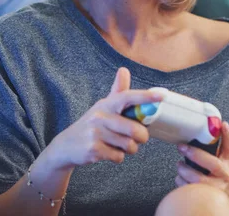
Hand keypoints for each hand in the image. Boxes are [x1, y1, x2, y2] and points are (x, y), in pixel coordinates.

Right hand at [46, 67, 162, 168]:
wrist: (66, 146)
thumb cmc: (92, 125)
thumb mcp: (103, 107)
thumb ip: (117, 92)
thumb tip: (124, 70)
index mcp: (107, 104)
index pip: (128, 97)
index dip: (146, 97)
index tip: (162, 96)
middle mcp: (100, 116)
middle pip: (134, 129)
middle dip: (141, 137)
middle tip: (139, 138)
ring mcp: (96, 133)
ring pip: (129, 145)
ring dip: (129, 149)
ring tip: (119, 144)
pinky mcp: (93, 150)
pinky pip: (119, 157)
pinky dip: (118, 157)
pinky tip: (108, 152)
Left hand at [174, 122, 228, 193]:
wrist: (221, 199)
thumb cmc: (216, 176)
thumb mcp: (219, 161)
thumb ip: (215, 146)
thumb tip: (209, 126)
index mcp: (226, 162)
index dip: (227, 135)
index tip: (223, 124)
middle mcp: (223, 175)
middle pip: (212, 164)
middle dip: (195, 154)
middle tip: (182, 148)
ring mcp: (215, 188)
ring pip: (198, 179)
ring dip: (184, 170)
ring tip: (179, 165)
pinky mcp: (206, 197)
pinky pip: (189, 189)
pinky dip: (181, 182)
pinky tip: (180, 178)